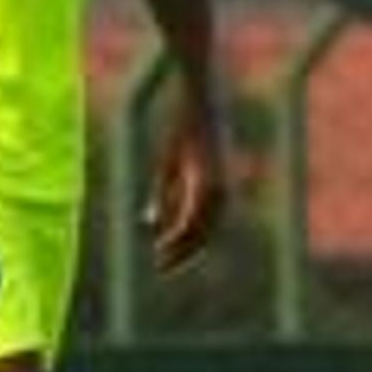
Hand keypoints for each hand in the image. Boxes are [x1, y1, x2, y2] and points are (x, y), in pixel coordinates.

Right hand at [147, 112, 227, 269]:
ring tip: (161, 261)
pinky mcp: (210, 179)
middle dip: (183, 254)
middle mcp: (223, 192)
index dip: (185, 249)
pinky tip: (166, 240)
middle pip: (205, 235)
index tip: (165, 263)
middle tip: (162, 270)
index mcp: (217, 191)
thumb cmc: (186, 130)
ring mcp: (219, 187)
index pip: (204, 231)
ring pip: (200, 229)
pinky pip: (195, 213)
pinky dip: (180, 230)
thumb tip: (148, 224)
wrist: (199, 101)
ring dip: (180, 248)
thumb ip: (164, 196)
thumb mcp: (171, 167)